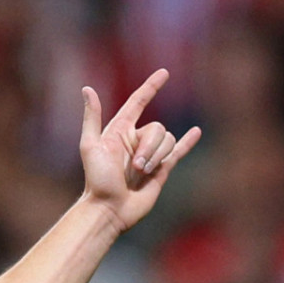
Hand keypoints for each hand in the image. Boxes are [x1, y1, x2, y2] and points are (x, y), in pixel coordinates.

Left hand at [79, 69, 200, 230]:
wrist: (109, 209)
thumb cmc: (97, 180)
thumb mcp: (90, 145)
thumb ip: (92, 117)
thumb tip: (87, 89)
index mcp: (119, 131)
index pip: (138, 102)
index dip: (151, 87)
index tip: (164, 73)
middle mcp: (135, 140)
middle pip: (158, 128)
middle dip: (149, 147)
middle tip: (134, 167)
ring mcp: (149, 154)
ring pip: (168, 141)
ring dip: (157, 157)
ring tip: (141, 174)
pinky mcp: (161, 169)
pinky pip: (178, 151)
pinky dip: (188, 142)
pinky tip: (196, 131)